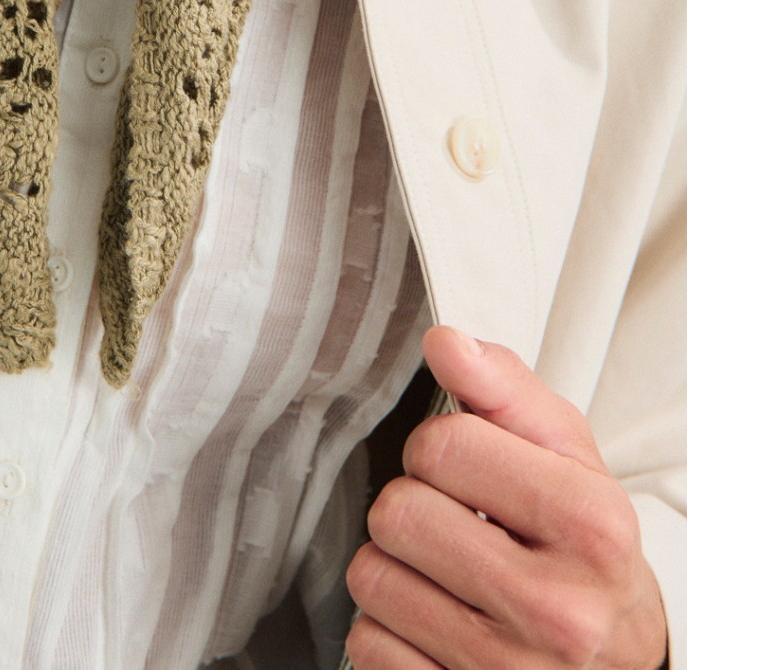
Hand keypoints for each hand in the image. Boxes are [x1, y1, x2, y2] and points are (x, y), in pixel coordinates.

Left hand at [344, 327, 667, 668]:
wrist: (615, 658)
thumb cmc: (585, 547)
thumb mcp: (569, 456)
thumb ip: (505, 388)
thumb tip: (447, 344)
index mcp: (589, 526)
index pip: (444, 447)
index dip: (438, 444)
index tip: (463, 465)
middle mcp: (556, 608)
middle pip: (398, 513)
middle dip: (413, 503)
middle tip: (454, 520)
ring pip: (372, 577)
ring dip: (395, 565)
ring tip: (446, 570)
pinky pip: (367, 644)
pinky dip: (390, 627)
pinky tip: (437, 619)